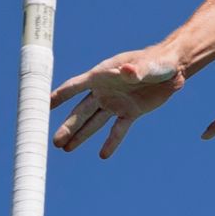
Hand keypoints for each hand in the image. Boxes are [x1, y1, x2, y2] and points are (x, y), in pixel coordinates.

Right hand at [51, 46, 185, 157]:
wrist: (173, 68)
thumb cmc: (157, 61)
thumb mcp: (146, 65)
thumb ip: (135, 70)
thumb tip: (125, 71)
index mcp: (103, 75)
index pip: (75, 86)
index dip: (59, 96)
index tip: (41, 106)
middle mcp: (105, 90)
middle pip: (81, 111)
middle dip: (68, 126)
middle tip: (55, 142)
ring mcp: (116, 102)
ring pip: (94, 122)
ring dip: (81, 135)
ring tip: (66, 149)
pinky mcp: (130, 112)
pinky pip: (118, 130)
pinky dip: (111, 142)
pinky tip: (103, 155)